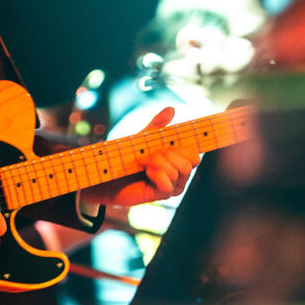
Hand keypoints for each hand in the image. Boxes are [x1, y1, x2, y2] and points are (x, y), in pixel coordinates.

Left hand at [82, 107, 196, 210]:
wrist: (110, 176)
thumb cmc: (127, 158)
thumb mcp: (143, 139)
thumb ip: (157, 126)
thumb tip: (171, 109)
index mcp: (178, 161)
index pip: (194, 155)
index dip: (188, 147)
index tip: (174, 141)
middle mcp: (179, 175)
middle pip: (190, 162)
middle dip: (169, 153)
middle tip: (150, 153)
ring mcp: (172, 186)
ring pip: (178, 171)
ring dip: (157, 162)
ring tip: (142, 162)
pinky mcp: (161, 195)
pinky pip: (168, 184)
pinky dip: (156, 174)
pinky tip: (145, 172)